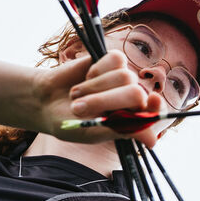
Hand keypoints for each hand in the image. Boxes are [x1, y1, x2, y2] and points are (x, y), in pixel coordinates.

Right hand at [34, 49, 166, 145]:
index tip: (152, 103)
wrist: (45, 101)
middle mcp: (131, 98)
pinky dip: (97, 70)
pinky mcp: (112, 60)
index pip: (153, 113)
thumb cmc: (69, 122)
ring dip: (94, 88)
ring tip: (76, 96)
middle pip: (135, 93)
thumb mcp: (91, 132)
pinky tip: (86, 78)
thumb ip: (120, 132)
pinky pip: (115, 59)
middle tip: (78, 109)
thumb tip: (153, 141)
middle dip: (105, 101)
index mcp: (131, 120)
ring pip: (124, 76)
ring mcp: (123, 78)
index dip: (154, 109)